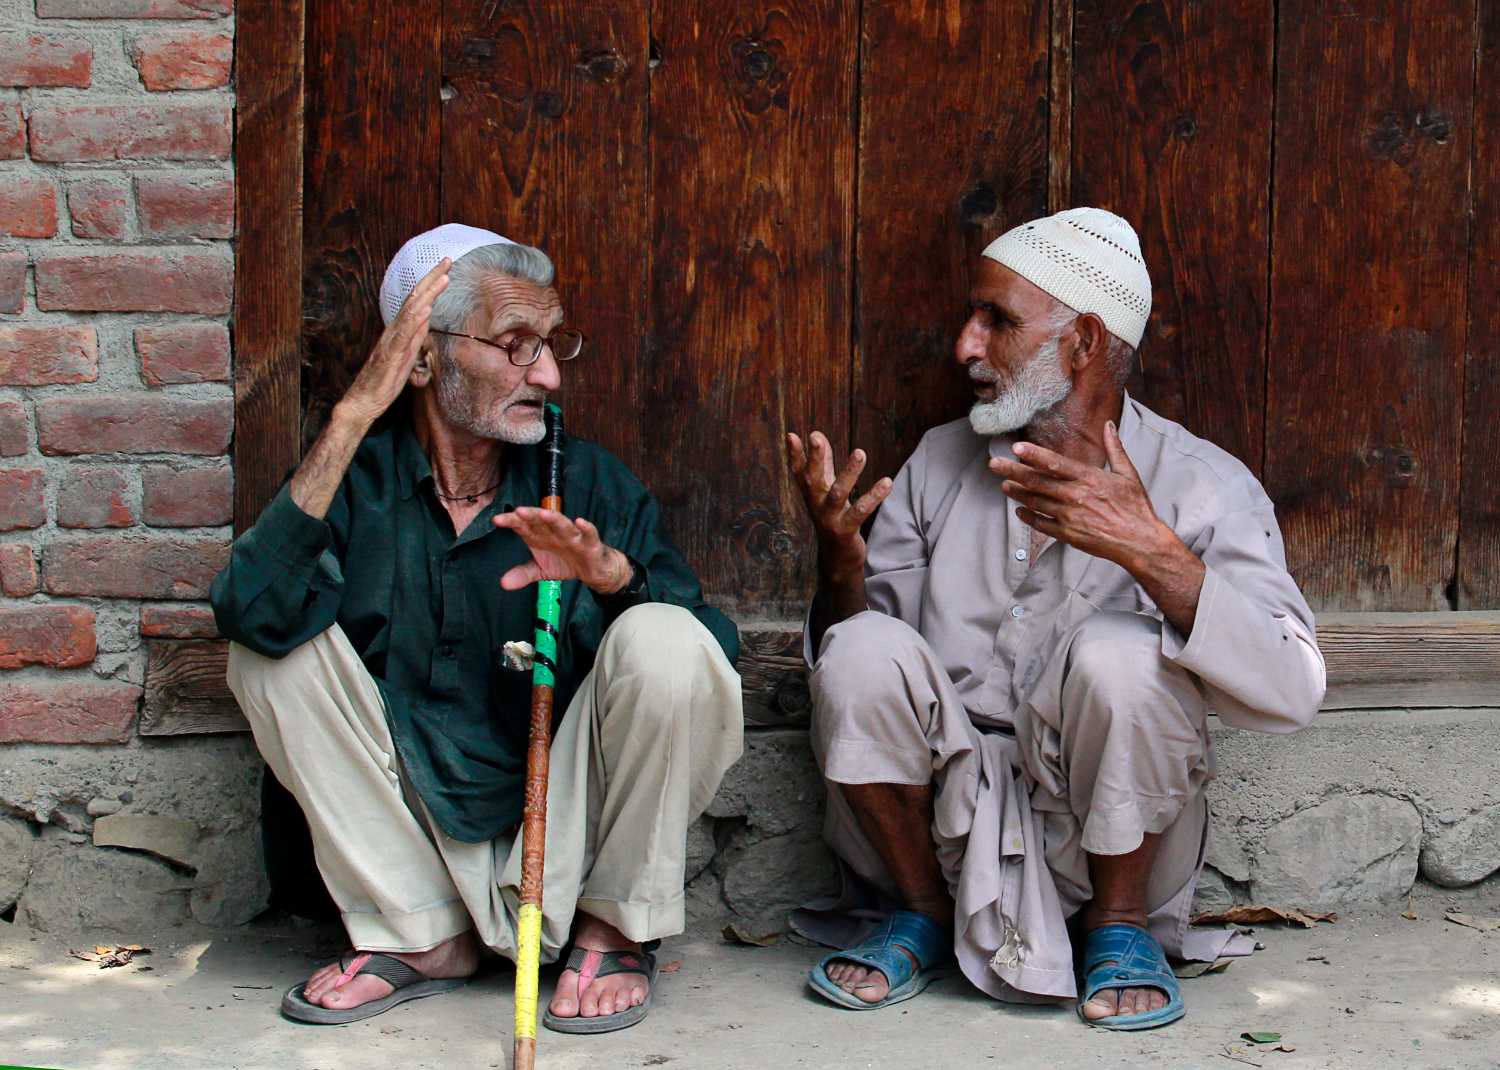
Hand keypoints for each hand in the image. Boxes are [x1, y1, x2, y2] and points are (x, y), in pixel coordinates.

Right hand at [338, 258, 450, 427]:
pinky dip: (414, 321)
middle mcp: (394, 331)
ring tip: (443, 277)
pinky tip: (425, 310)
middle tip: (448, 260)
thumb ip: (416, 337)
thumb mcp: (407, 356)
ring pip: (410, 312)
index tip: (446, 268)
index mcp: (399, 331)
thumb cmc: (384, 381)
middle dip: (432, 278)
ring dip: (427, 294)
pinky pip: (403, 336)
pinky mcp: (390, 356)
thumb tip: (426, 318)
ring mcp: (391, 341)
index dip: (431, 284)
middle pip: (415, 299)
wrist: (363, 401)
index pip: (417, 302)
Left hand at [492, 508, 632, 594]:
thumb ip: (523, 574)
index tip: (497, 520)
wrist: (592, 570)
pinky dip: (586, 528)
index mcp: (541, 536)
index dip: (511, 522)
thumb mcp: (541, 571)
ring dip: (554, 518)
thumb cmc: (565, 562)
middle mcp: (555, 532)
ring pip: (563, 524)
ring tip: (543, 514)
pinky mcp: (590, 544)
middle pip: (541, 521)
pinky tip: (580, 522)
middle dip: (530, 515)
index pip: (524, 525)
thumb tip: (503, 583)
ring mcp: (573, 537)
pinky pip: (589, 534)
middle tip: (518, 511)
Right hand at [785, 431, 892, 579]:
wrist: (836, 558)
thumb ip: (824, 462)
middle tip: (815, 437)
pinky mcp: (845, 530)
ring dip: (849, 473)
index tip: (791, 435)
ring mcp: (830, 519)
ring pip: (838, 493)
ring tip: (860, 452)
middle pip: (812, 480)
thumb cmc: (832, 517)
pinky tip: (886, 482)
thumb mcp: (826, 489)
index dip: (794, 455)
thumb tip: (817, 434)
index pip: (799, 472)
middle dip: (814, 458)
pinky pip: (860, 511)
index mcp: (811, 494)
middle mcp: (816, 505)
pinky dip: (874, 496)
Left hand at [988, 420, 1171, 572]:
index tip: (1016, 448)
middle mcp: (1075, 496)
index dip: (1034, 455)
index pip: (1055, 463)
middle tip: (994, 465)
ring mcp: (1069, 517)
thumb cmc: (1135, 507)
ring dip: (1017, 493)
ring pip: (1036, 502)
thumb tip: (1108, 425)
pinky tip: (1020, 510)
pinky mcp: (1068, 534)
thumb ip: (1115, 449)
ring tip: (1004, 485)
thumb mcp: (1128, 474)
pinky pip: (1042, 524)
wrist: (1140, 541)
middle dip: (1013, 472)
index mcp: (1090, 478)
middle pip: (1037, 482)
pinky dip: (1029, 517)